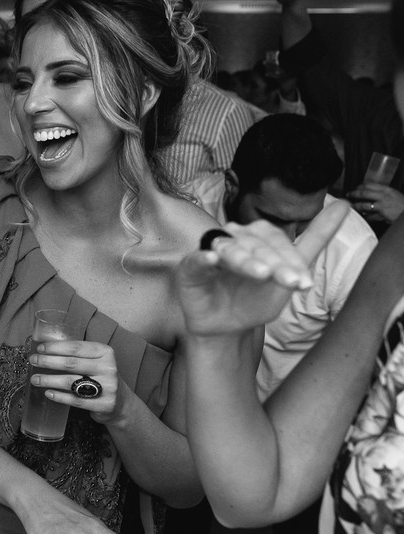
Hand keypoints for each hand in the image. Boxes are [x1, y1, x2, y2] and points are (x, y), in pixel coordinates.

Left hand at [28, 340, 131, 426]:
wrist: (121, 402)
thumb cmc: (101, 377)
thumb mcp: (96, 361)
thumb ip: (78, 355)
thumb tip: (45, 350)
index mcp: (105, 352)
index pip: (75, 347)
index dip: (55, 347)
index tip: (40, 348)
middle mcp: (108, 368)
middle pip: (71, 363)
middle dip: (48, 361)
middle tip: (33, 361)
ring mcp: (108, 387)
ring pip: (71, 382)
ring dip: (49, 379)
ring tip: (35, 379)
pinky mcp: (104, 404)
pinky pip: (76, 400)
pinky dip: (59, 396)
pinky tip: (48, 393)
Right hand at [175, 204, 344, 336]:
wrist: (227, 329)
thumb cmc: (255, 300)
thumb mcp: (289, 276)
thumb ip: (315, 240)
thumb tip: (343, 204)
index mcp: (256, 239)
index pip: (275, 241)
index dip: (290, 260)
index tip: (304, 284)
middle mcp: (234, 240)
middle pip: (255, 246)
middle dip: (275, 263)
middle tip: (289, 282)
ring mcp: (210, 252)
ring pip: (230, 250)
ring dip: (246, 260)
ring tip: (261, 273)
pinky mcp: (190, 268)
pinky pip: (195, 259)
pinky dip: (203, 257)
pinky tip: (213, 259)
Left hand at [349, 183, 403, 223]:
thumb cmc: (403, 204)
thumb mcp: (394, 194)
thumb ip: (383, 194)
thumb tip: (372, 194)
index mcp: (387, 190)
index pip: (370, 185)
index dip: (361, 186)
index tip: (356, 188)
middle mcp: (383, 196)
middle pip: (364, 193)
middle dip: (354, 194)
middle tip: (349, 195)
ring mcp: (382, 206)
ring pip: (365, 205)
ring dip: (357, 206)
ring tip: (353, 207)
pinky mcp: (382, 215)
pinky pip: (371, 216)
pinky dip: (366, 217)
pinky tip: (364, 217)